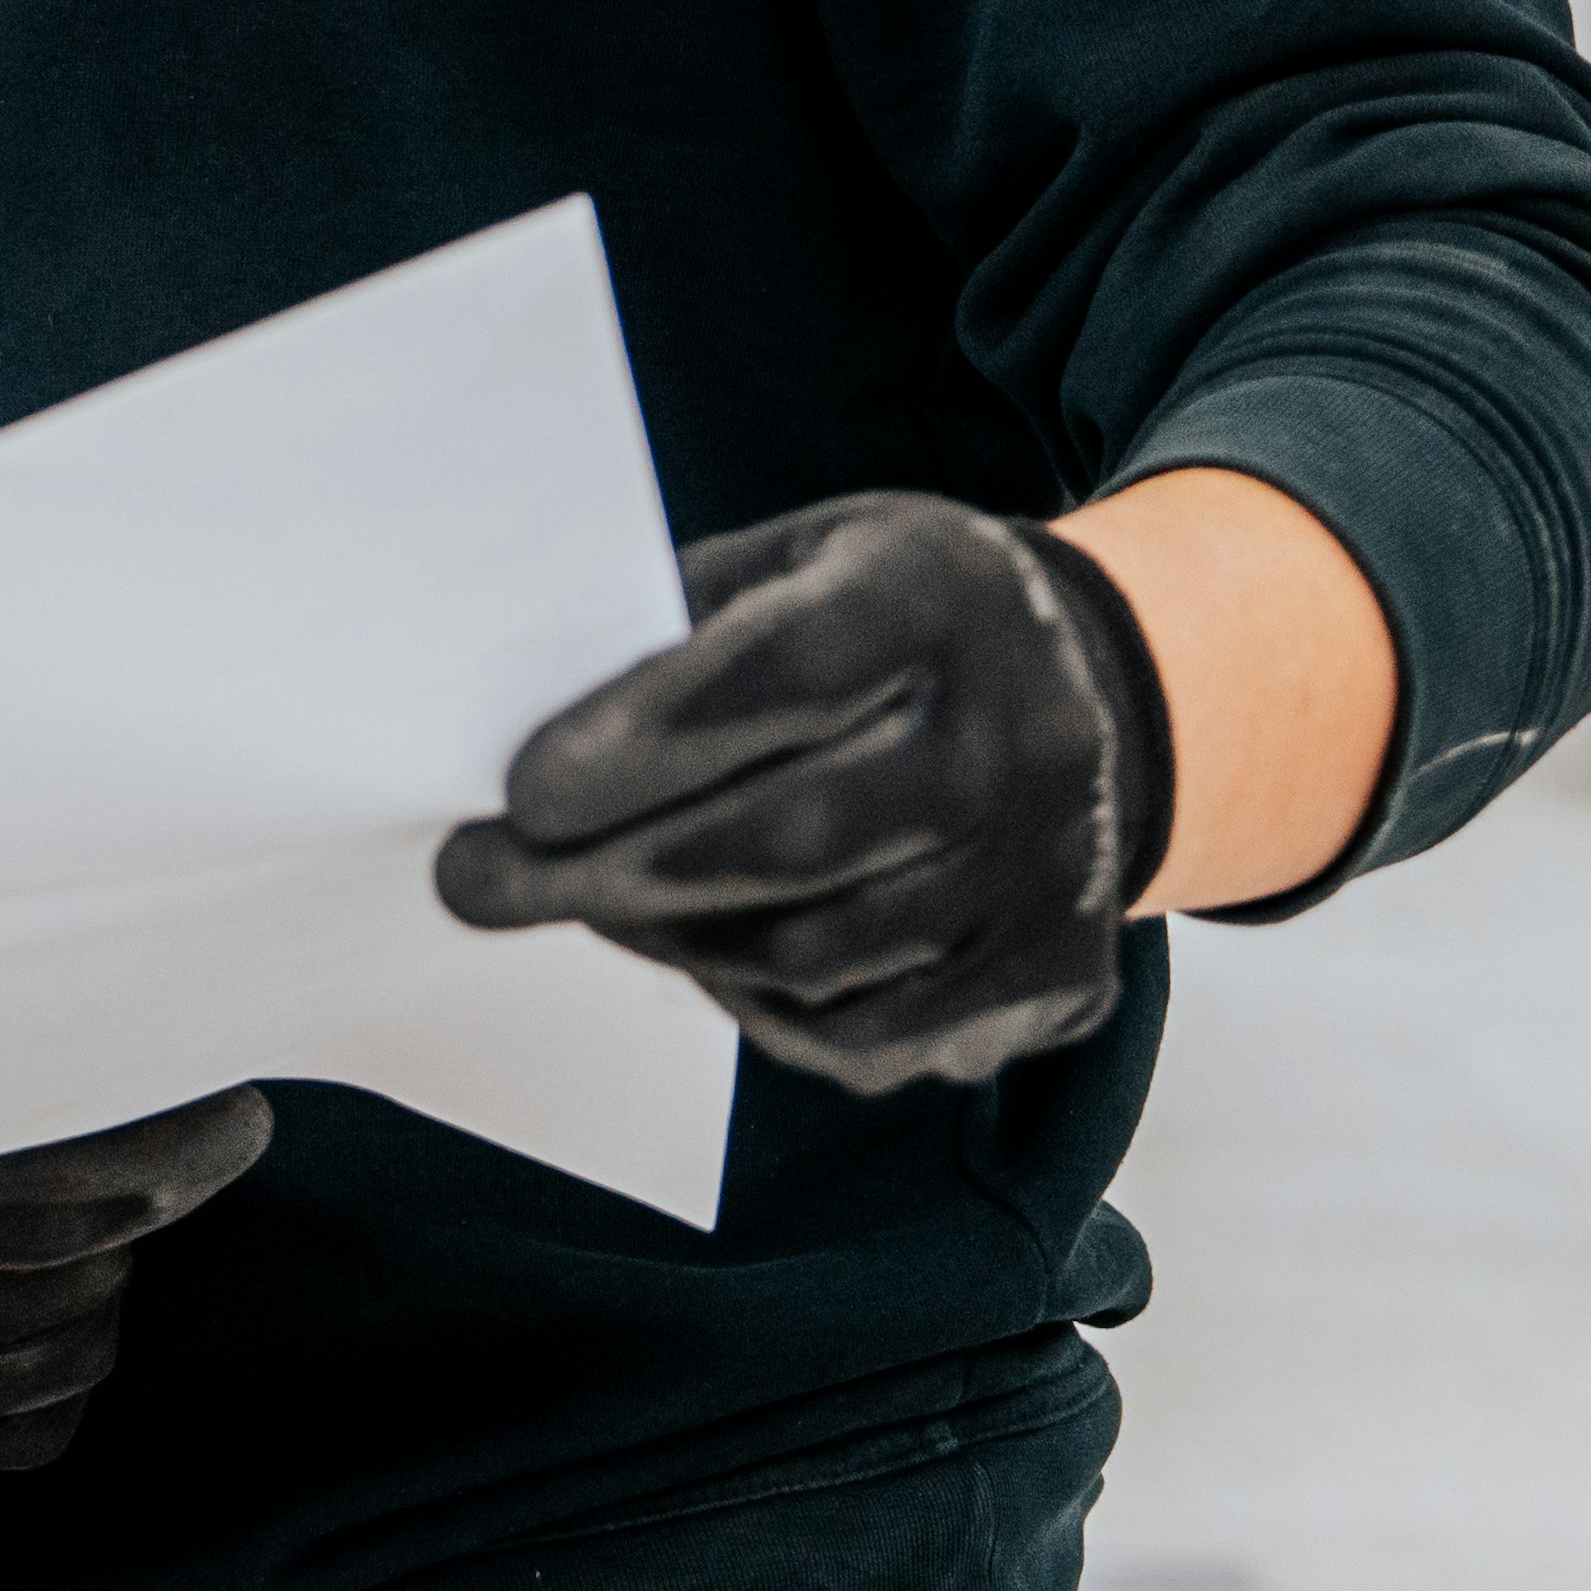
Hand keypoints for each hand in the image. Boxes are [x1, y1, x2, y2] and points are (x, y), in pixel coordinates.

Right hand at [0, 1087, 280, 1475]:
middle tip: (150, 1178)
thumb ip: (18, 1079)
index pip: (67, 1183)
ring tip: (91, 1252)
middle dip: (136, 1217)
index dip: (172, 1149)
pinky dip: (71, 1378)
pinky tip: (64, 1325)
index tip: (246, 1119)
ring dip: (103, 1295)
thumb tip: (204, 1095)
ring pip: (63, 1350)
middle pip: (75, 1263)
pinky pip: (33, 1434)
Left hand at [431, 493, 1169, 1092]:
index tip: (518, 791)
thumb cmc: (907, 619)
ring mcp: (1048, 872)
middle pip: (790, 840)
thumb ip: (684, 620)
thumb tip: (521, 713)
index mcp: (945, 605)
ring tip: (577, 906)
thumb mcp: (810, 556)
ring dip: (664, 941)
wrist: (1109, 696)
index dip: (643, 742)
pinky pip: (867, 1034)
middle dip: (606, 871)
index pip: (787, 680)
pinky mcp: (1053, 976)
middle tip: (481, 880)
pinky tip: (693, 952)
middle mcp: (1018, 742)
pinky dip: (755, 1005)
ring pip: (815, 956)